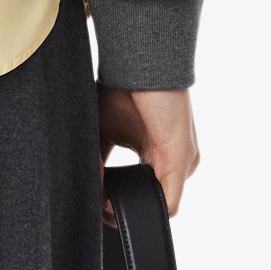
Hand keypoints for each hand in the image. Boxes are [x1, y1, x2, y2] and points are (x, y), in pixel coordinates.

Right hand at [97, 86, 198, 218]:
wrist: (139, 62)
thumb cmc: (124, 89)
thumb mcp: (106, 130)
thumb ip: (100, 158)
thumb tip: (87, 185)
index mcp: (159, 154)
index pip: (142, 188)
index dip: (118, 197)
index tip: (95, 200)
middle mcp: (176, 162)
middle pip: (149, 198)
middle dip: (122, 206)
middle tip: (96, 207)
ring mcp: (183, 164)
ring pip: (157, 204)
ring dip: (127, 207)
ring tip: (102, 206)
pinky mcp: (181, 162)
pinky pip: (167, 203)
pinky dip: (140, 208)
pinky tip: (114, 203)